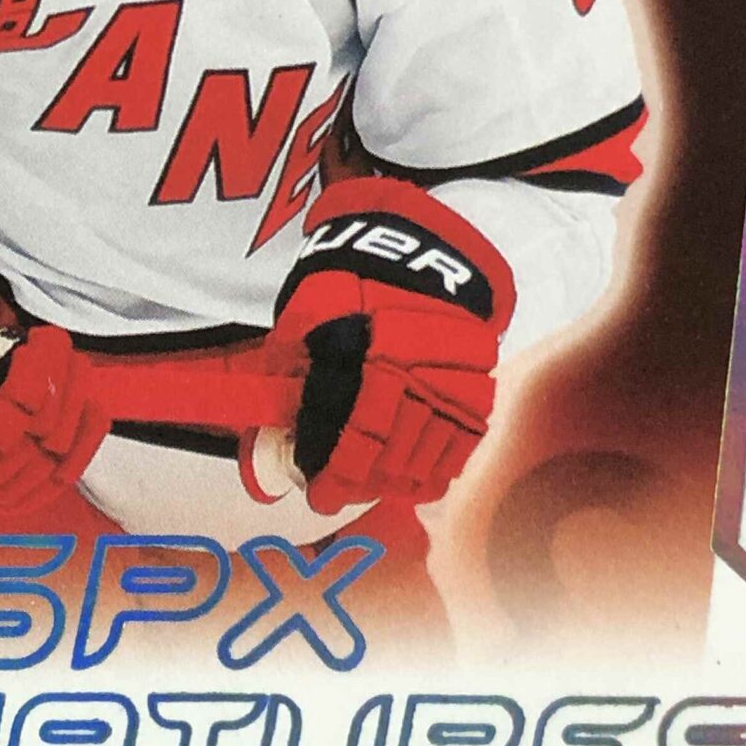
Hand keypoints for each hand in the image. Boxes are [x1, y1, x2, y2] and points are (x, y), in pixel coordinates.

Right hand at [0, 278, 108, 517]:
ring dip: (70, 409)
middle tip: (56, 342)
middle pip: (26, 449)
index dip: (24, 390)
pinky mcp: (3, 494)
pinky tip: (92, 406)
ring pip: (47, 464)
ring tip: (72, 362)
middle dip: (52, 390)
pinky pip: (54, 479)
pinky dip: (80, 444)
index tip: (38, 343)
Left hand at [266, 178, 514, 515]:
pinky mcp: (477, 376)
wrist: (411, 248)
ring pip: (427, 449)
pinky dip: (443, 464)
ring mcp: (445, 372)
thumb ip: (284, 385)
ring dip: (401, 480)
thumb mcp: (300, 321)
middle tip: (346, 496)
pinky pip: (464, 436)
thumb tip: (267, 451)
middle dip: (363, 483)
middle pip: (389, 449)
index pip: (348, 434)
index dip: (334, 475)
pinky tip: (424, 481)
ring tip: (381, 491)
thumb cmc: (344, 285)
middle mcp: (405, 365)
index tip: (320, 497)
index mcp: (355, 350)